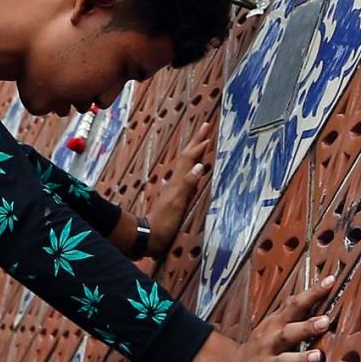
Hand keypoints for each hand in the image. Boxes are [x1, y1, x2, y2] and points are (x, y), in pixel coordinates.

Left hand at [142, 125, 214, 261]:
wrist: (150, 235)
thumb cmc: (165, 221)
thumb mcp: (177, 203)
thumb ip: (187, 185)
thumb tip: (199, 166)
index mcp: (178, 181)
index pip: (189, 158)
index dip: (199, 146)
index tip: (209, 132)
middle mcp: (176, 181)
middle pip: (186, 156)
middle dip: (196, 141)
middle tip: (205, 125)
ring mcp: (175, 188)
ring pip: (185, 163)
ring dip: (194, 150)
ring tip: (202, 141)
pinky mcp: (175, 195)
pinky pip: (186, 173)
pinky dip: (192, 165)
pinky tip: (195, 168)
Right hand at [184, 273, 336, 361]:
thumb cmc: (259, 346)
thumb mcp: (271, 324)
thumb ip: (291, 309)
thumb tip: (316, 288)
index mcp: (274, 326)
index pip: (294, 306)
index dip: (312, 294)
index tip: (330, 281)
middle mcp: (270, 344)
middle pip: (288, 333)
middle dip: (306, 328)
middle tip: (325, 321)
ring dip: (300, 359)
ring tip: (317, 356)